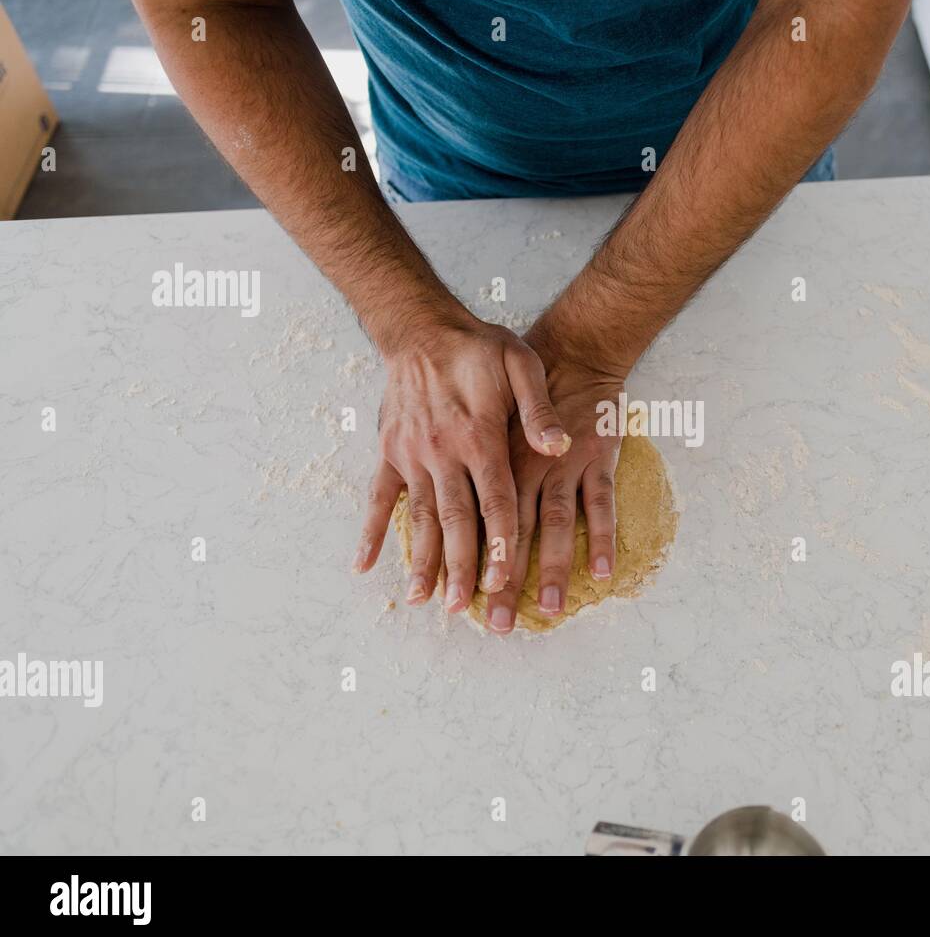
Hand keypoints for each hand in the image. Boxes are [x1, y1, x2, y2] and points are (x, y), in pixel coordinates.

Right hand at [351, 306, 570, 617]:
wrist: (422, 327)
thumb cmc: (479, 347)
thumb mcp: (521, 364)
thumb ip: (539, 409)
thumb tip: (559, 445)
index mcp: (480, 437)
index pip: (495, 502)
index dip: (501, 544)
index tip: (504, 582)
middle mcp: (443, 452)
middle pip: (455, 521)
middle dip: (460, 568)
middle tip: (462, 610)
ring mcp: (412, 455)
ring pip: (418, 517)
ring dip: (419, 560)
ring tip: (421, 600)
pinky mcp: (390, 451)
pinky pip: (377, 497)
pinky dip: (370, 531)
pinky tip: (363, 564)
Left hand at [483, 343, 626, 633]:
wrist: (575, 350)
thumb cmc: (524, 388)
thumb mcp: (484, 415)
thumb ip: (468, 455)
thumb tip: (441, 505)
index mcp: (496, 463)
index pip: (481, 524)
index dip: (473, 565)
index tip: (463, 604)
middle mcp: (528, 469)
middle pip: (514, 534)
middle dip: (506, 581)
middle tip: (499, 626)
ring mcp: (566, 466)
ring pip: (556, 525)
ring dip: (551, 566)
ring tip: (548, 608)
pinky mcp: (599, 459)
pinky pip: (602, 503)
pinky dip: (603, 536)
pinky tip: (601, 572)